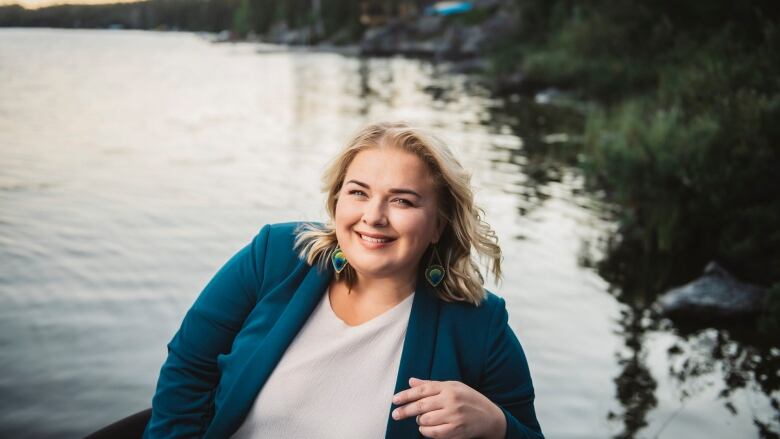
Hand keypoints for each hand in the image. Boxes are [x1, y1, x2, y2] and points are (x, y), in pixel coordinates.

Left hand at [391, 377, 506, 438]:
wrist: (489, 417)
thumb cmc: (468, 399)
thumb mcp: (452, 386)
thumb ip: (430, 385)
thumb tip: (411, 381)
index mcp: (448, 388)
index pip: (422, 390)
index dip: (406, 395)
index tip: (394, 400)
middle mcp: (451, 401)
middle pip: (421, 405)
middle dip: (405, 410)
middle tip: (395, 415)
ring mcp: (454, 416)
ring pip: (425, 420)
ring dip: (419, 421)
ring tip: (420, 419)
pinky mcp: (456, 430)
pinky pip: (433, 433)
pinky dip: (426, 431)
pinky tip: (425, 428)